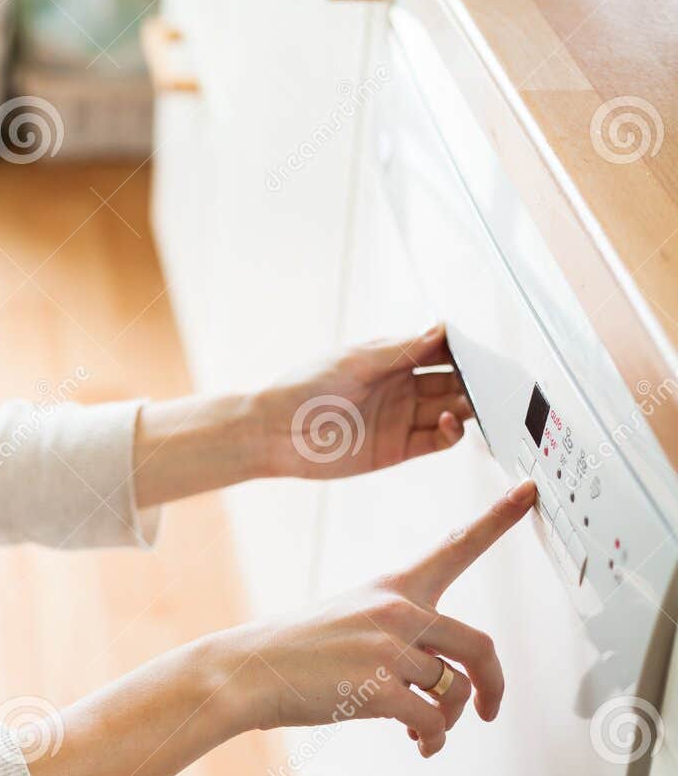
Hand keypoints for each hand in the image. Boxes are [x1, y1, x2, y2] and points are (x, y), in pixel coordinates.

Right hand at [213, 480, 534, 756]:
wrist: (246, 671)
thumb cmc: (296, 649)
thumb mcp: (350, 616)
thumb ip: (401, 632)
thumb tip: (442, 681)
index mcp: (392, 586)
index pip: (456, 545)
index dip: (498, 518)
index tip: (530, 492)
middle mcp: (396, 611)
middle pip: (480, 646)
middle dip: (492, 686)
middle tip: (487, 707)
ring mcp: (387, 648)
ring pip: (454, 691)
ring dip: (448, 720)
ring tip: (425, 730)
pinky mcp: (377, 688)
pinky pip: (432, 722)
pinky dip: (432, 740)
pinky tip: (417, 742)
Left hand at [258, 323, 475, 480]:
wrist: (276, 433)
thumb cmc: (305, 388)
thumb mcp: (354, 362)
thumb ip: (401, 349)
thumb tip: (442, 328)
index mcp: (389, 358)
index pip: (438, 351)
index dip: (463, 351)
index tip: (486, 351)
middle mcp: (400, 386)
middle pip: (451, 381)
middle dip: (475, 380)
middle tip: (499, 382)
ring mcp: (402, 417)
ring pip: (450, 409)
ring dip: (470, 406)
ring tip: (484, 403)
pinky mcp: (399, 447)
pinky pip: (438, 439)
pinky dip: (453, 432)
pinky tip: (451, 422)